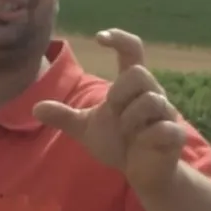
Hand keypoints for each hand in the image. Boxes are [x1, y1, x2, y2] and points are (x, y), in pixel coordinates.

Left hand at [32, 29, 186, 193]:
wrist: (142, 173)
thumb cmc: (119, 144)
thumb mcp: (86, 129)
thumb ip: (65, 116)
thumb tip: (35, 107)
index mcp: (132, 87)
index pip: (133, 50)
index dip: (120, 39)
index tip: (99, 38)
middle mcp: (153, 93)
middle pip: (140, 73)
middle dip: (120, 93)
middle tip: (114, 112)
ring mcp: (166, 114)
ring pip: (152, 100)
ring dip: (131, 119)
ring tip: (126, 133)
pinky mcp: (175, 135)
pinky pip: (164, 128)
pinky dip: (147, 136)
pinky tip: (140, 144)